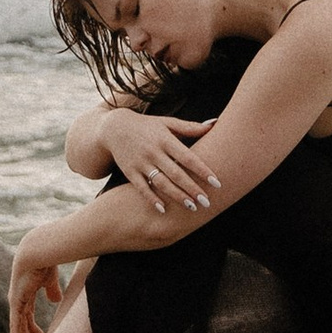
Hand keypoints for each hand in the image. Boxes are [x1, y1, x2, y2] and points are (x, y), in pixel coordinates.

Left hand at [9, 233, 89, 332]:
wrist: (38, 251)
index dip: (34, 330)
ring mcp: (16, 301)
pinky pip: (15, 324)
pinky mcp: (16, 302)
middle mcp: (19, 299)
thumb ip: (52, 290)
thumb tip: (55, 300)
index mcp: (27, 294)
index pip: (29, 317)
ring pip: (20, 328)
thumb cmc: (46, 260)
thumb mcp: (51, 280)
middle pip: (24, 325)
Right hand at [90, 109, 222, 219]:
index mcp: (166, 139)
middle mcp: (153, 152)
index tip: (217, 183)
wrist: (114, 128)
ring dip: (176, 196)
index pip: (188, 157)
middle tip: (207, 202)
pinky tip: (163, 209)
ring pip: (161, 183)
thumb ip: (190, 127)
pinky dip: (152, 199)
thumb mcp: (167, 122)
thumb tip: (214, 123)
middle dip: (192, 189)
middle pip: (176, 174)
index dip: (203, 171)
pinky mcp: (129, 172)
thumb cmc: (147, 126)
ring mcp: (141, 163)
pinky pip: (142, 188)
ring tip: (192, 207)